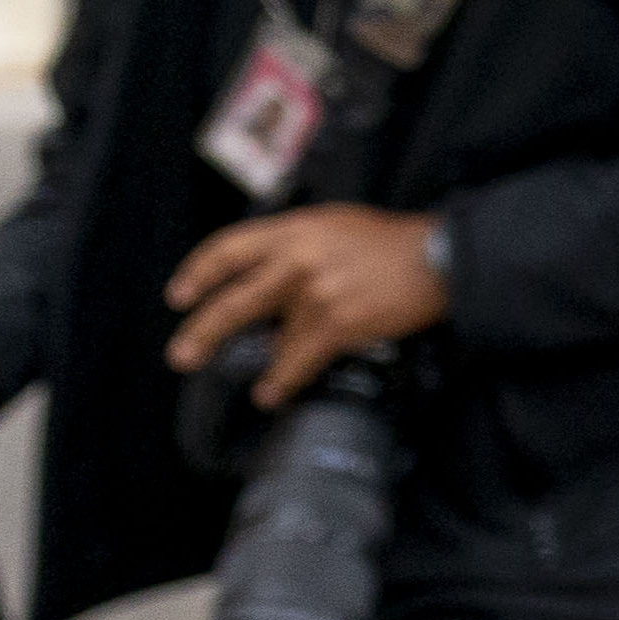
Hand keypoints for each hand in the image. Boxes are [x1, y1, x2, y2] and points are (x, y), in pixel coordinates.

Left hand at [167, 208, 447, 406]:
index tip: (179, 296)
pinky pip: (298, 358)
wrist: (439, 258)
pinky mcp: (338, 323)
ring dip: (257, 366)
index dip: (198, 273)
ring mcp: (316, 293)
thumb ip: (296, 246)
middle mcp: (298, 259)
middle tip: (182, 356)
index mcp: (295, 229)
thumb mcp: (336, 225)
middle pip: (234, 299)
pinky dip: (282, 379)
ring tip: (253, 385)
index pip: (229, 248)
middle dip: (203, 332)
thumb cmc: (392, 242)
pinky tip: (272, 394)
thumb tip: (268, 283)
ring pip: (270, 337)